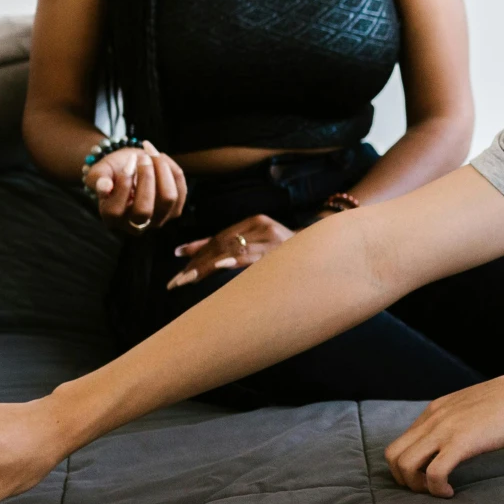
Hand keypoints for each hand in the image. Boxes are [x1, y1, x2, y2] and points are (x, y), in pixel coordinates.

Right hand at [86, 143, 186, 233]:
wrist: (129, 167)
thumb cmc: (112, 171)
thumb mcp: (99, 172)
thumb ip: (97, 179)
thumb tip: (104, 186)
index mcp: (111, 218)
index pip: (115, 210)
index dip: (123, 183)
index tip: (129, 160)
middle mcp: (134, 225)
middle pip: (144, 210)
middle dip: (146, 178)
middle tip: (143, 157)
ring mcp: (157, 220)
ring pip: (168, 199)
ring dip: (162, 171)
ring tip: (152, 153)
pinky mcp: (174, 211)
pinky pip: (181, 190)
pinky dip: (172, 169)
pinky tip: (161, 157)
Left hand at [169, 214, 291, 287]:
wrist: (328, 251)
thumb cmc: (292, 255)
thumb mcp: (263, 245)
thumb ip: (232, 247)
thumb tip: (188, 252)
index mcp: (257, 222)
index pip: (221, 237)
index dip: (198, 248)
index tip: (178, 259)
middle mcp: (262, 226)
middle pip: (221, 244)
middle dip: (196, 263)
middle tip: (175, 281)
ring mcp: (271, 239)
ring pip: (230, 251)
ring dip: (205, 268)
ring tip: (184, 281)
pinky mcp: (279, 251)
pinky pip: (251, 257)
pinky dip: (233, 260)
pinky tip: (218, 265)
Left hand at [382, 368, 503, 497]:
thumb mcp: (472, 406)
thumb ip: (458, 420)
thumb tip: (457, 440)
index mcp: (435, 410)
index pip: (400, 442)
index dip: (407, 466)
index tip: (425, 477)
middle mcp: (433, 418)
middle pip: (393, 455)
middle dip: (403, 479)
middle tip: (426, 489)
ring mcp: (445, 429)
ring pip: (405, 465)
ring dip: (416, 486)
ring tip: (438, 491)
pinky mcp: (461, 442)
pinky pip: (433, 473)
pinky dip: (436, 489)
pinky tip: (450, 492)